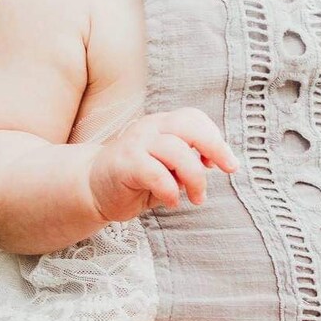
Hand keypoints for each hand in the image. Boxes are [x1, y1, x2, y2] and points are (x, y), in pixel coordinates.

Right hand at [87, 107, 238, 223]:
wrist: (92, 189)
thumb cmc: (136, 180)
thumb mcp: (168, 169)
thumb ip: (188, 162)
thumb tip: (214, 164)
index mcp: (162, 125)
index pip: (194, 118)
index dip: (214, 137)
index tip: (225, 163)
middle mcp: (150, 128)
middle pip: (189, 125)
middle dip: (215, 146)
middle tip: (227, 170)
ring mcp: (136, 143)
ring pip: (176, 150)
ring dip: (194, 177)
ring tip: (196, 198)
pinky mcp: (124, 163)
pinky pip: (155, 173)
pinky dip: (170, 190)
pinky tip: (171, 202)